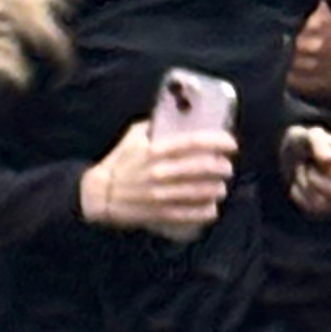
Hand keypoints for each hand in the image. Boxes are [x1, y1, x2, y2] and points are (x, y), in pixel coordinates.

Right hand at [80, 117, 231, 240]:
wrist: (100, 194)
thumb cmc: (119, 162)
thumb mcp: (133, 136)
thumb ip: (154, 125)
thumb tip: (179, 117)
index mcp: (156, 150)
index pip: (194, 142)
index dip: (217, 142)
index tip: (230, 144)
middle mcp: (160, 172)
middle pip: (203, 168)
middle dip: (222, 167)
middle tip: (226, 167)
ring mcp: (161, 195)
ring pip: (201, 192)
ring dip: (217, 189)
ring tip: (220, 187)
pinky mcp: (160, 213)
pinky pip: (191, 214)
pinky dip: (206, 211)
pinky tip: (212, 208)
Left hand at [282, 124, 330, 215]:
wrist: (291, 156)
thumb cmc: (304, 142)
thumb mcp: (307, 135)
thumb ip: (319, 142)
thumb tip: (330, 161)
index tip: (318, 161)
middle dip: (314, 178)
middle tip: (306, 165)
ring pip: (323, 202)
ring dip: (305, 185)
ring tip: (303, 173)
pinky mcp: (329, 209)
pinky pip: (312, 209)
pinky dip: (299, 195)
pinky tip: (298, 184)